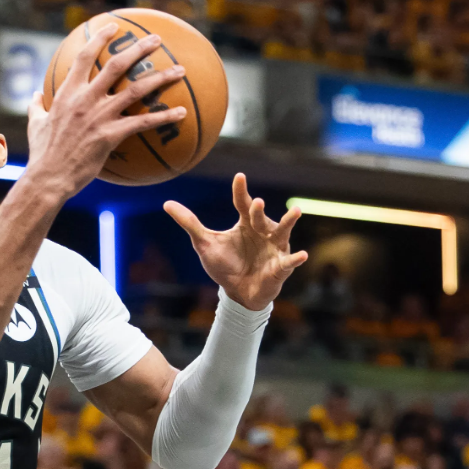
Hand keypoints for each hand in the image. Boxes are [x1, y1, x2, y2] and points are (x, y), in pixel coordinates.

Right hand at [25, 23, 187, 200]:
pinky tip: (181, 113)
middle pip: (117, 65)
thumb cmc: (42, 153)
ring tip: (180, 70)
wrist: (48, 177)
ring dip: (161, 78)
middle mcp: (85, 99)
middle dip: (139, 48)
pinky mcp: (111, 135)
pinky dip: (164, 116)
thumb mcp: (35, 124)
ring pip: (136, 89)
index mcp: (68, 93)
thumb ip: (36, 106)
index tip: (114, 28)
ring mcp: (100, 116)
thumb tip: (33, 95)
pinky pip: (143, 123)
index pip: (85, 56)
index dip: (101, 38)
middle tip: (156, 40)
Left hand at [165, 174, 307, 310]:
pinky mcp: (280, 267)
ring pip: (282, 232)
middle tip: (255, 202)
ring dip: (288, 221)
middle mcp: (262, 231)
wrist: (237, 292)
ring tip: (296, 211)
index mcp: (245, 224)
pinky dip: (295, 259)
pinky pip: (289, 262)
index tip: (239, 177)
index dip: (240, 191)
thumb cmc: (224, 264)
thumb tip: (166, 203)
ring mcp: (274, 248)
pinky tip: (302, 255)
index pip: (242, 203)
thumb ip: (189, 223)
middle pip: (260, 217)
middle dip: (257, 211)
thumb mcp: (204, 243)